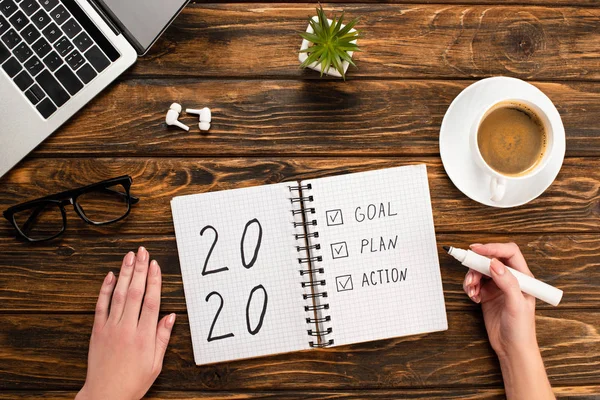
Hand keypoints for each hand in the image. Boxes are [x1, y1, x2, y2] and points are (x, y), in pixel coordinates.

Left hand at [77, 247, 175, 399]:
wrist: (105, 395)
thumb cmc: (132, 382)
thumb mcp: (155, 364)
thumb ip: (162, 338)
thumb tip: (170, 317)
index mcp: (144, 337)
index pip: (151, 302)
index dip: (154, 281)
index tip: (155, 265)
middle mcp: (127, 328)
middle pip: (135, 292)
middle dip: (139, 269)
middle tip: (143, 252)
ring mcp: (110, 328)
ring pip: (118, 295)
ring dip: (125, 273)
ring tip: (129, 256)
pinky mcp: (97, 331)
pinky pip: (101, 306)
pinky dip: (105, 289)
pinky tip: (110, 276)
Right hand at [463, 242, 553, 399]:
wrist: (512, 348)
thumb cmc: (521, 329)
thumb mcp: (517, 305)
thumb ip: (507, 282)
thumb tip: (494, 264)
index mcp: (523, 277)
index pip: (508, 252)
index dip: (492, 247)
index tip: (476, 249)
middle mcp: (510, 279)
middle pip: (490, 259)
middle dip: (476, 265)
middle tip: (468, 272)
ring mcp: (498, 286)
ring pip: (480, 271)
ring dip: (471, 278)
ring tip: (471, 290)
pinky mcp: (487, 294)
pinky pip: (475, 283)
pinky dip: (470, 287)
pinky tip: (473, 297)